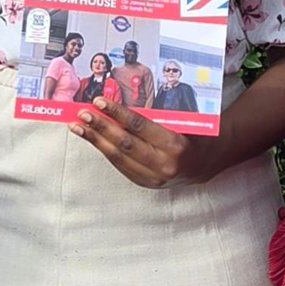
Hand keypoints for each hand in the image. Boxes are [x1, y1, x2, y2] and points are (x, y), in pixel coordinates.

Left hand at [69, 96, 217, 187]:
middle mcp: (164, 165)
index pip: (139, 126)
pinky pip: (121, 166)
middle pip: (124, 144)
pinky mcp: (147, 184)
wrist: (206, 162)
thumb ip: (154, 115)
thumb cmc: (194, 134)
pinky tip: (92, 139)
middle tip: (82, 113)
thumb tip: (118, 104)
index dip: (116, 113)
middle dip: (100, 127)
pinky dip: (105, 151)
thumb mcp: (181, 120)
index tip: (99, 102)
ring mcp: (155, 178)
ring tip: (78, 126)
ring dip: (95, 140)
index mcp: (175, 146)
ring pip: (118, 157)